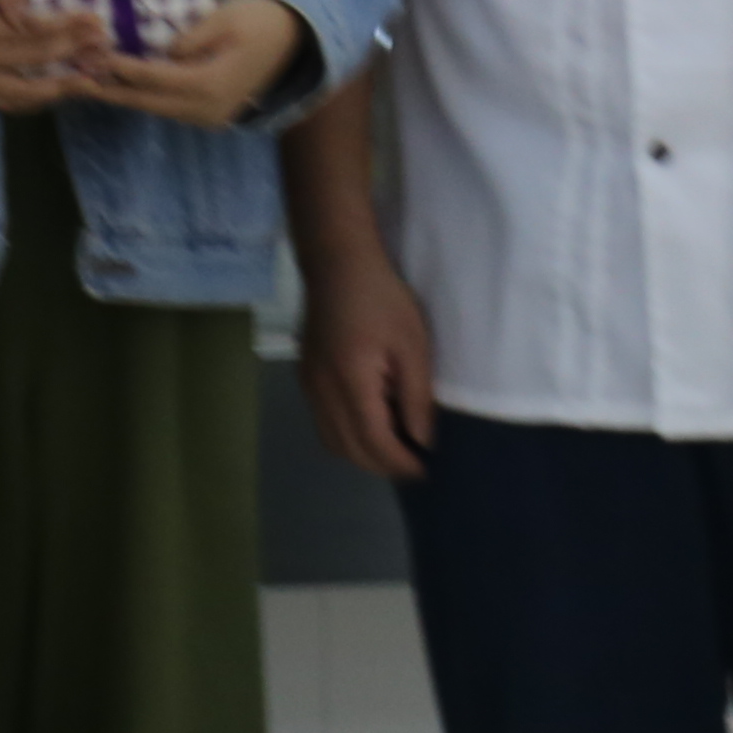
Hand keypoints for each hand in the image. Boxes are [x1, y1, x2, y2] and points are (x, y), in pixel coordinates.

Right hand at [0, 0, 106, 113]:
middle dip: (72, 65)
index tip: (97, 24)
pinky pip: (2, 101)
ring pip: (18, 98)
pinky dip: (31, 99)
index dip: (70, 33)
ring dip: (55, 93)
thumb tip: (31, 13)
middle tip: (103, 55)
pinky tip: (54, 88)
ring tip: (87, 81)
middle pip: (32, 74)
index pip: (33, 40)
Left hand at [85, 0, 307, 131]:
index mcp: (213, 85)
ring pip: (157, 108)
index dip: (123, 68)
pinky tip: (121, 83)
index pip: (156, 78)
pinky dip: (144, 95)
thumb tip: (161, 52)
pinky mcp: (210, 112)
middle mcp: (211, 109)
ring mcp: (212, 115)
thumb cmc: (258, 17)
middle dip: (113, 90)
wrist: (294, 34)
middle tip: (78, 79)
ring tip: (90, 81)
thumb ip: (190, 38)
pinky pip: (170, 106)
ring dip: (125, 94)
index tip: (94, 57)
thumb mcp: (223, 17)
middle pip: (150, 102)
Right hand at [300, 240, 438, 481]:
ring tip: (393, 449)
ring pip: (332, 441)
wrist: (337, 263)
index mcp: (350, 382)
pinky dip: (346, 437)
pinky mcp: (305, 378)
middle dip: (382, 465)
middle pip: (349, 449)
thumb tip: (422, 440)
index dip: (400, 462)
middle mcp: (322, 391)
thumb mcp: (413, 344)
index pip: (373, 441)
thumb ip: (416, 397)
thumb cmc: (382, 298)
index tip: (426, 469)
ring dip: (362, 454)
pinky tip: (369, 425)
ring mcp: (308, 385)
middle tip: (414, 465)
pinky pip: (323, 423)